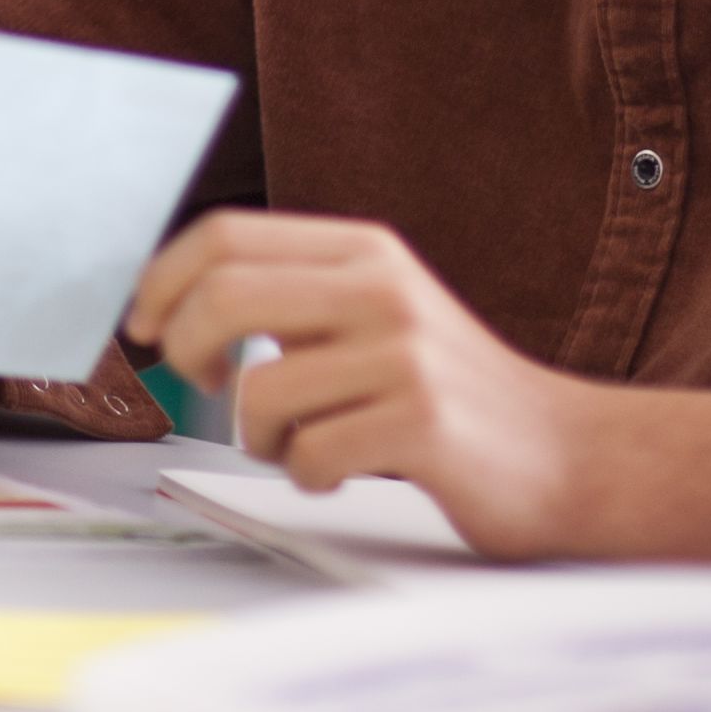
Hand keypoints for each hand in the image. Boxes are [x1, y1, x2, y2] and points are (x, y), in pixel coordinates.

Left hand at [123, 209, 588, 555]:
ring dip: (261, 437)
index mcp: (364, 252)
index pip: (226, 235)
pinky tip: (348, 472)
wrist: (569, 456)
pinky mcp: (424, 424)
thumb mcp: (375, 315)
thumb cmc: (451, 394)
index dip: (161, 280)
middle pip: (223, 297)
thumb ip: (292, 299)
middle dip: (185, 351)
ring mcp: (406, 355)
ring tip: (304, 445)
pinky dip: (310, 476)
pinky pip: (310, 455)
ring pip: (261, 392)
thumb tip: (167, 304)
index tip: (142, 326)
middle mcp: (383, 290)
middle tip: (201, 387)